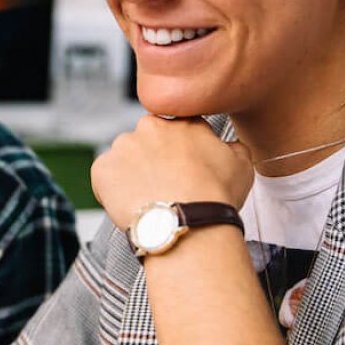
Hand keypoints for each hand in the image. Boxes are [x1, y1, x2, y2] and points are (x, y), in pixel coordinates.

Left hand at [91, 116, 253, 230]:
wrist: (187, 223)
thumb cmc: (215, 198)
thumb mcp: (241, 165)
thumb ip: (232, 148)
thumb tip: (229, 148)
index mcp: (183, 122)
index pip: (176, 129)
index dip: (178, 151)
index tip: (182, 169)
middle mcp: (150, 127)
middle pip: (147, 141)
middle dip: (152, 160)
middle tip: (164, 187)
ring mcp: (124, 146)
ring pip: (124, 158)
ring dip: (132, 174)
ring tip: (149, 200)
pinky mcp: (103, 168)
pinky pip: (104, 177)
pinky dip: (112, 190)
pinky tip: (132, 206)